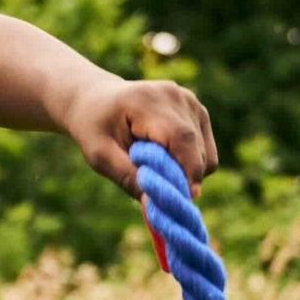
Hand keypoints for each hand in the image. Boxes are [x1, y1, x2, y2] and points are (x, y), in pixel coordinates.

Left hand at [65, 75, 216, 198]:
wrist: (97, 98)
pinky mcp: (197, 110)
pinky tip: (165, 159)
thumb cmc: (94, 127)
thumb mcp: (99, 155)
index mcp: (147, 101)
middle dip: (184, 177)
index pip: (181, 138)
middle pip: (196, 148)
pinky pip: (205, 148)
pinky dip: (190, 162)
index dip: (187, 170)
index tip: (183, 199)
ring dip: (187, 171)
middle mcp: (175, 96)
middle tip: (159, 192)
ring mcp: (189, 101)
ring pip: (205, 152)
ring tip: (156, 168)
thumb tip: (153, 203)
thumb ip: (126, 177)